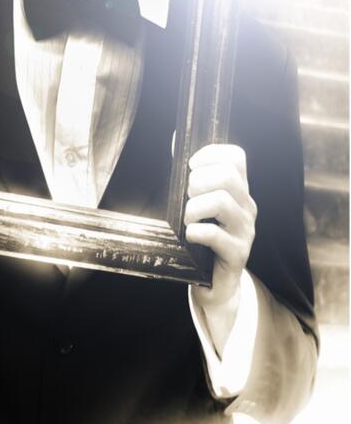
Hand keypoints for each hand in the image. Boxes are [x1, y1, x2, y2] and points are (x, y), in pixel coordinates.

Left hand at [185, 143, 256, 351]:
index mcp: (239, 190)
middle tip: (187, 196)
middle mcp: (247, 207)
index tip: (191, 165)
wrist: (217, 284)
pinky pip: (216, 235)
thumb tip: (175, 139)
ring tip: (187, 218)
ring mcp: (245, 231)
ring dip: (195, 207)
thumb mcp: (201, 204)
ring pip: (222, 202)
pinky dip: (196, 231)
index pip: (236, 157)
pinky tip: (190, 236)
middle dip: (199, 181)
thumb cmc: (204, 239)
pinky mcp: (238, 254)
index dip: (211, 153)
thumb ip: (191, 175)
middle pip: (229, 176)